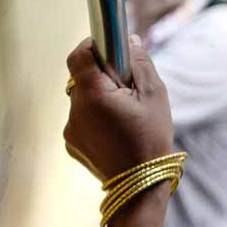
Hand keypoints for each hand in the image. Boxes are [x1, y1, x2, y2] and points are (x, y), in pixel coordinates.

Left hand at [63, 36, 173, 182]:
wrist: (140, 185)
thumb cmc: (151, 138)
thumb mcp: (155, 96)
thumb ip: (140, 64)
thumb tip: (130, 41)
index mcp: (93, 94)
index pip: (79, 55)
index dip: (91, 46)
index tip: (108, 48)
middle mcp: (75, 110)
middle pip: (82, 79)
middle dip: (102, 77)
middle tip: (127, 88)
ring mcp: (70, 129)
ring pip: (82, 101)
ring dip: (99, 100)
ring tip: (125, 116)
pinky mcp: (71, 144)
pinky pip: (81, 121)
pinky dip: (96, 120)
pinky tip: (117, 133)